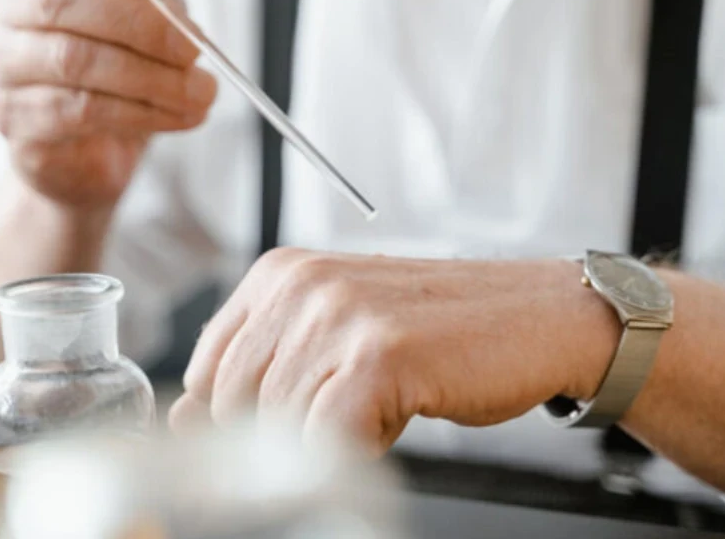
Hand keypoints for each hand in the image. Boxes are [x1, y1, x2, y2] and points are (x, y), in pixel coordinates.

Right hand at [0, 0, 217, 207]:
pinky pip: (81, 112)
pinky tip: (180, 116)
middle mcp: (8, 15)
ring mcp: (6, 71)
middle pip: (60, 0)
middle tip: (193, 48)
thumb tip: (174, 14)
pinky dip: (143, 114)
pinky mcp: (19, 123)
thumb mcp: (146, 23)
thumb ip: (154, 1)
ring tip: (202, 92)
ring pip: (74, 61)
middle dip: (139, 23)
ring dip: (152, 78)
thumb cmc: (120, 70)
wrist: (94, 150)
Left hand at [170, 249, 619, 455]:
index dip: (229, 418)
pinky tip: (391, 423)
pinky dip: (356, 451)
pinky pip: (329, 440)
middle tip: (342, 420)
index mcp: (280, 274)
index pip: (205, 371)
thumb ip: (264, 367)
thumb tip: (188, 417)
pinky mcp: (380, 355)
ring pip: (281, 428)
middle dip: (281, 435)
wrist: (535, 318)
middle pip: (236, 406)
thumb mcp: (335, 332)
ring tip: (378, 409)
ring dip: (328, 440)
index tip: (261, 437)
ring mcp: (340, 316)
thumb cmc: (439, 329)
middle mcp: (301, 286)